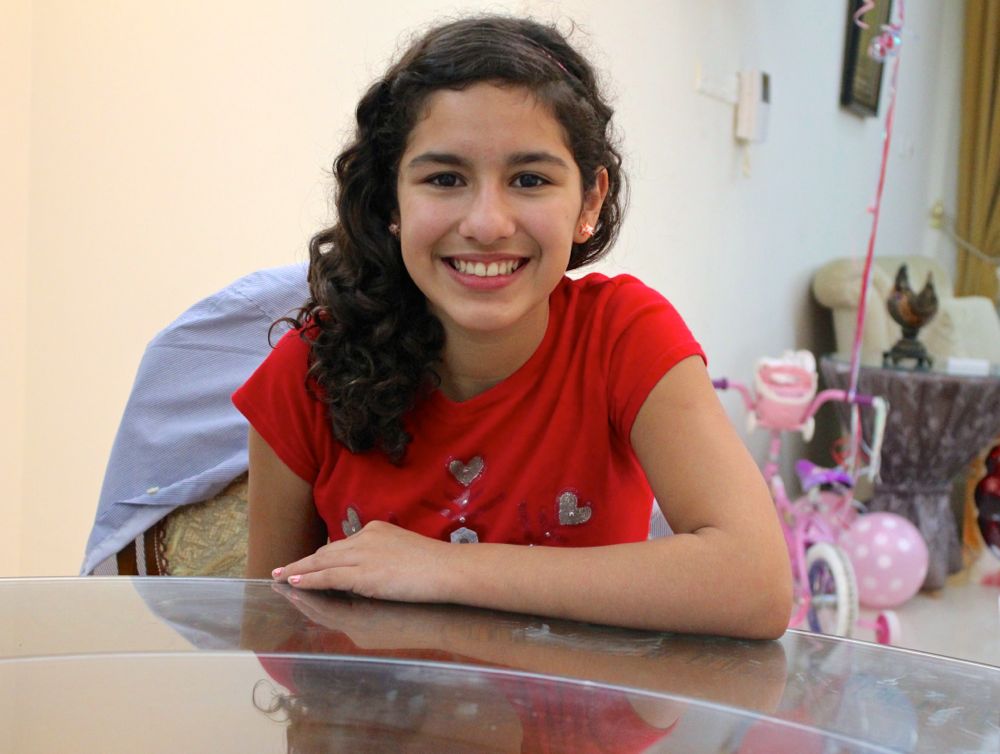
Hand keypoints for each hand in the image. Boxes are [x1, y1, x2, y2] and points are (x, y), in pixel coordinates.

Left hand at [273, 520, 455, 602]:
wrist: (449, 569)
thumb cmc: (435, 565)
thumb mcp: (404, 551)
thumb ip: (383, 556)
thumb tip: (370, 571)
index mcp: (376, 529)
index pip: (340, 545)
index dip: (320, 557)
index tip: (304, 564)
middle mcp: (365, 537)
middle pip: (325, 552)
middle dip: (302, 563)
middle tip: (280, 570)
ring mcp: (363, 555)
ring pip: (321, 563)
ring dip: (297, 572)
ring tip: (278, 578)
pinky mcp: (363, 575)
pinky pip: (327, 577)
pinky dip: (307, 581)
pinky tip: (293, 585)